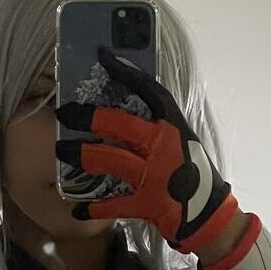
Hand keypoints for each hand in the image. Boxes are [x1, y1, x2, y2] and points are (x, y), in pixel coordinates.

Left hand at [54, 47, 240, 254]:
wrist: (209, 214)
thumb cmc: (191, 172)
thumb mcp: (180, 140)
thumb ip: (156, 125)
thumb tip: (121, 109)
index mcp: (173, 124)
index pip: (148, 90)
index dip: (125, 72)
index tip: (103, 56)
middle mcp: (164, 144)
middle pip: (118, 123)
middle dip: (87, 117)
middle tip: (63, 113)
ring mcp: (155, 174)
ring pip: (109, 158)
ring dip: (80, 155)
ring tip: (61, 151)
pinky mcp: (148, 202)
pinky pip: (113, 204)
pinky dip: (94, 208)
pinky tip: (77, 210)